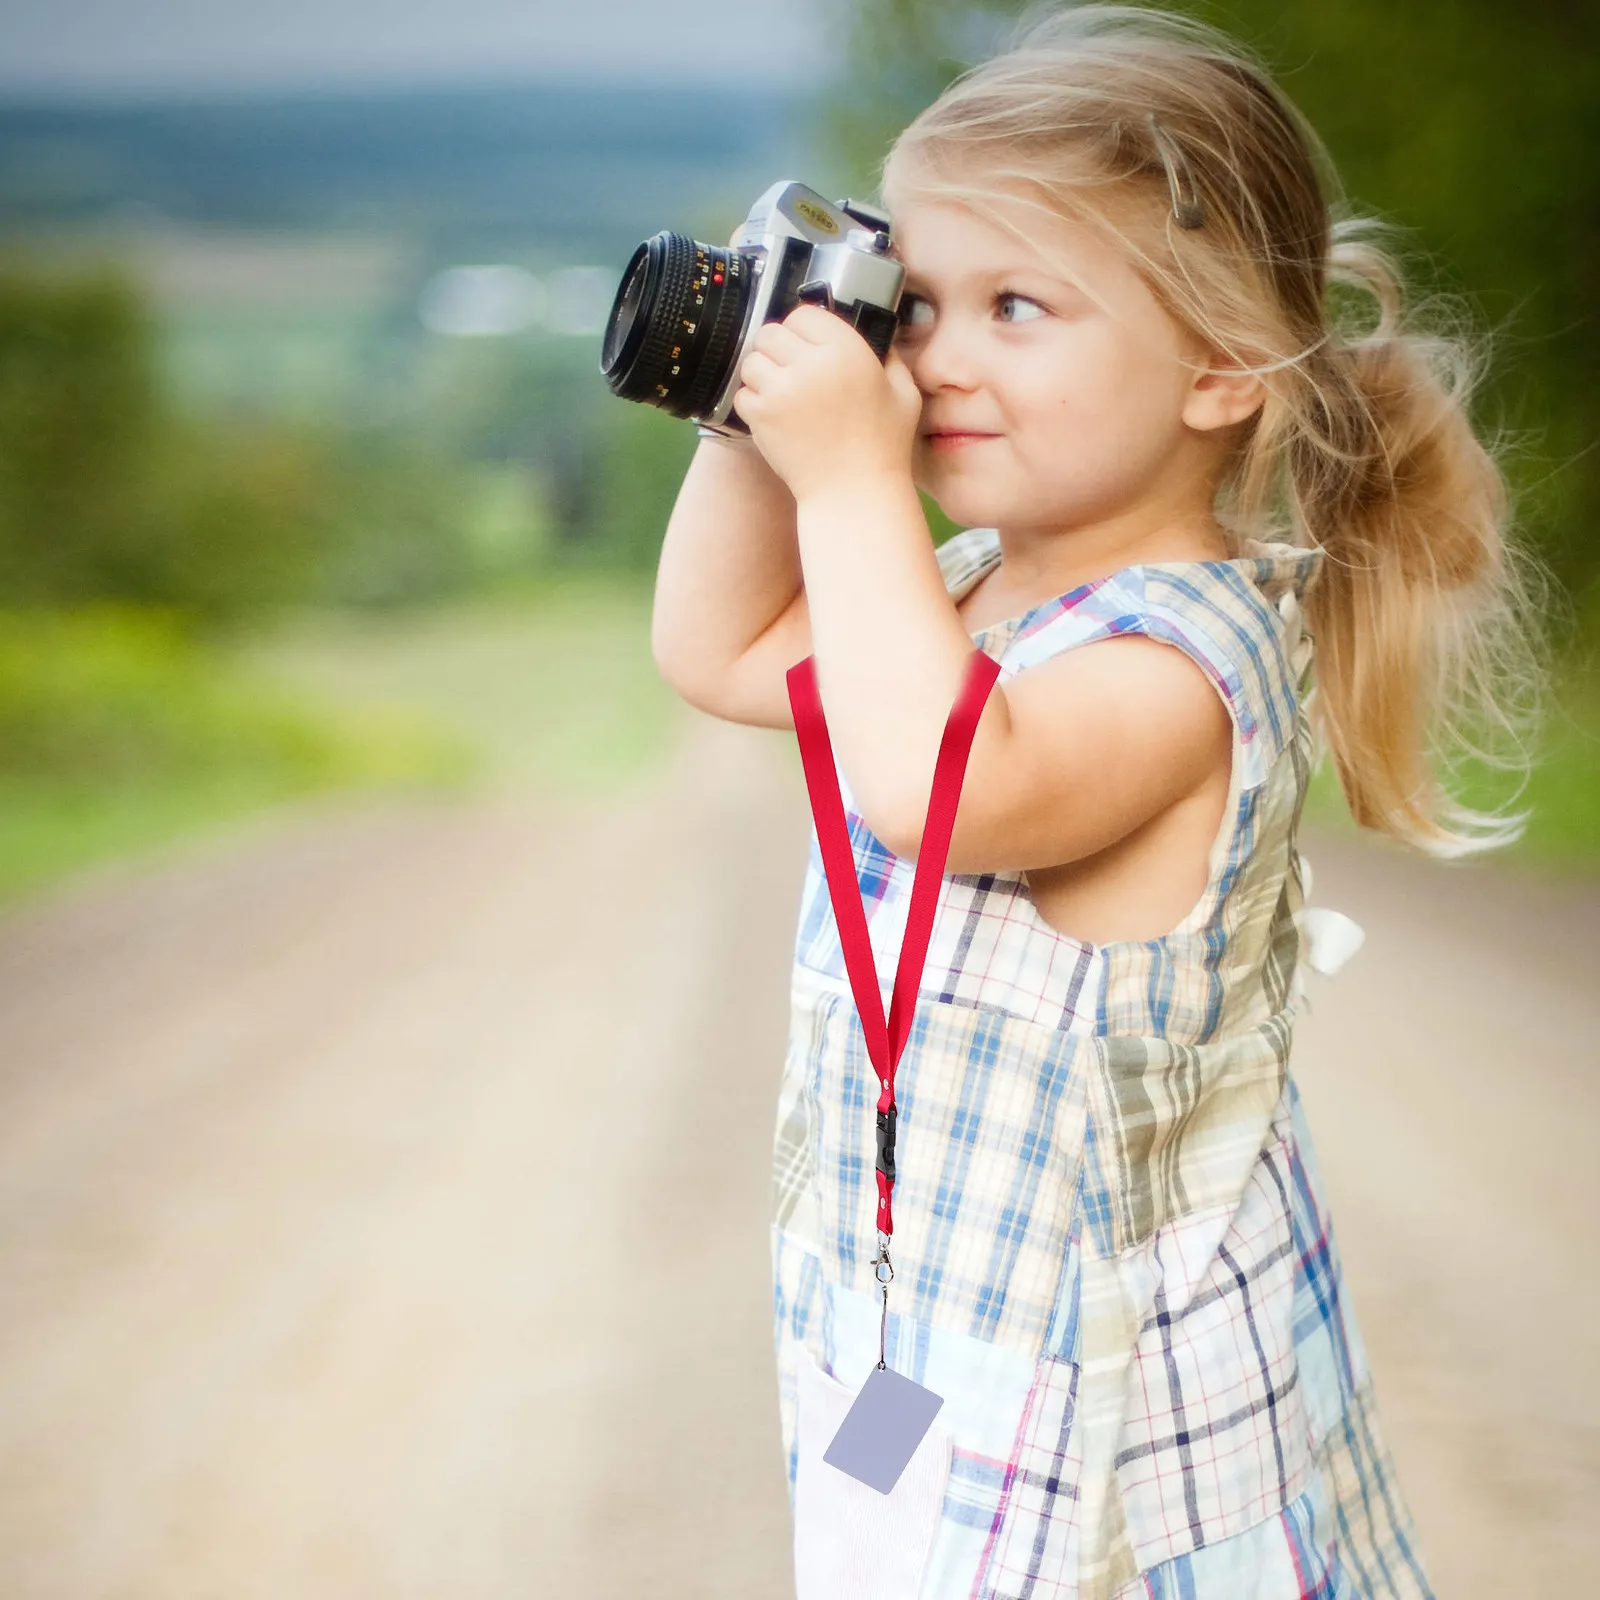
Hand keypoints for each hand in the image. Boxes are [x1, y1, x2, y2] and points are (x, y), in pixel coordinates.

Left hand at [730, 303, 922, 504]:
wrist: (854, 493)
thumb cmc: (883, 447)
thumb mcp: (904, 393)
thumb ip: (889, 357)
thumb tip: (877, 337)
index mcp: (846, 351)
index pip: (804, 314)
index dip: (804, 329)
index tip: (809, 345)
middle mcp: (810, 364)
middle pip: (771, 332)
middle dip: (778, 348)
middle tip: (790, 368)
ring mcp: (781, 390)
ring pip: (752, 360)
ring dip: (763, 373)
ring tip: (780, 391)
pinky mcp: (762, 417)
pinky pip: (743, 393)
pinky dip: (754, 401)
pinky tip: (774, 414)